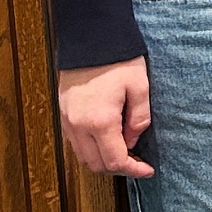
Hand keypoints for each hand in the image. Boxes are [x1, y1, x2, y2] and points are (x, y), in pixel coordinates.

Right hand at [57, 56, 154, 177]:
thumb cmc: (118, 61)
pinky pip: (75, 143)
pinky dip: (91, 149)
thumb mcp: (140, 87)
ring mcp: (67, 121)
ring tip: (125, 152)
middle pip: (96, 164)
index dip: (133, 171)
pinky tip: (108, 140)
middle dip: (118, 169)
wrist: (91, 40)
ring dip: (103, 160)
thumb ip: (139, 119)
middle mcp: (78, 126)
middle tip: (138, 163)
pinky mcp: (63, 114)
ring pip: (83, 156)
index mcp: (99, 122)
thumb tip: (132, 140)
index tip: (148, 171)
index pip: (114, 161)